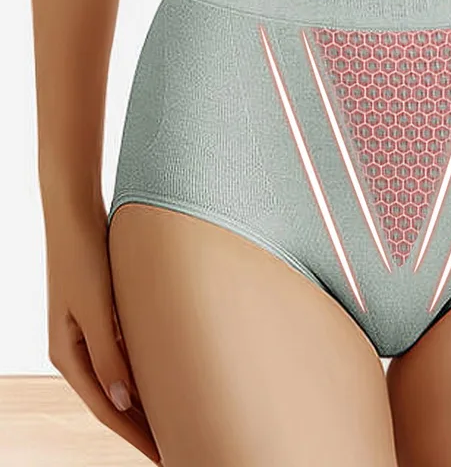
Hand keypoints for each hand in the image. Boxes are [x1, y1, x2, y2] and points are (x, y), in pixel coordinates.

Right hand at [43, 194, 160, 463]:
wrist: (76, 214)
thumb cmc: (84, 257)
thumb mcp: (97, 307)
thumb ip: (109, 353)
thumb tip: (122, 401)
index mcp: (68, 354)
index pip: (106, 408)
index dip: (135, 434)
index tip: (164, 454)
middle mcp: (76, 349)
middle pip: (112, 398)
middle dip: (141, 424)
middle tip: (176, 443)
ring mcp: (88, 332)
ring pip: (119, 377)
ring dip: (144, 399)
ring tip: (176, 417)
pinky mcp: (102, 314)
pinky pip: (123, 354)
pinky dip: (143, 370)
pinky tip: (166, 375)